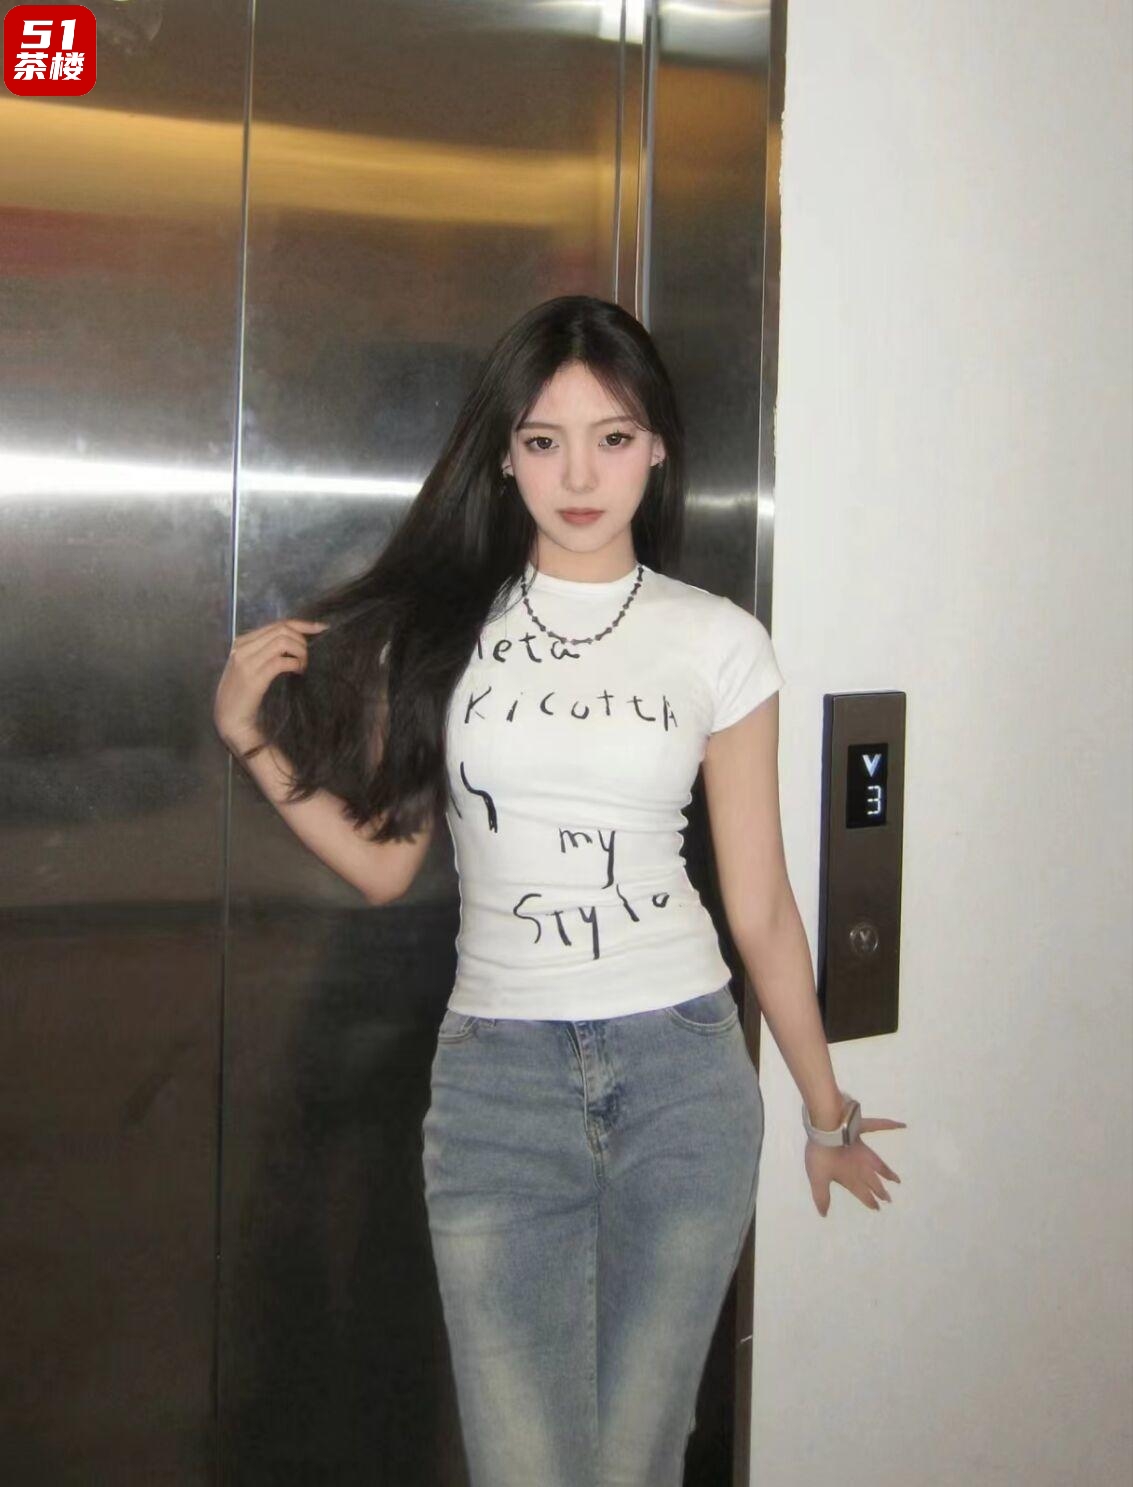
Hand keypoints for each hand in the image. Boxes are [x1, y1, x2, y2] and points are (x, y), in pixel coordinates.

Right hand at [213, 617, 328, 750]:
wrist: (229, 719)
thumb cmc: (243, 695)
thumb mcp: (251, 666)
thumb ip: (266, 651)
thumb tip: (295, 640)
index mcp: (242, 642)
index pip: (277, 624)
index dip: (302, 624)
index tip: (321, 628)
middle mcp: (242, 648)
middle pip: (282, 630)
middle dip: (302, 640)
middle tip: (307, 658)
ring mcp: (247, 662)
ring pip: (283, 641)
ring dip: (300, 652)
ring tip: (302, 666)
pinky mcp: (254, 678)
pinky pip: (281, 661)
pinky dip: (295, 664)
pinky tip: (298, 672)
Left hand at [805, 1113, 905, 1216]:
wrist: (825, 1130)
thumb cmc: (821, 1154)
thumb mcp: (818, 1178)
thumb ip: (822, 1196)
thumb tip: (824, 1214)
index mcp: (851, 1176)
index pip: (862, 1192)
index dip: (869, 1201)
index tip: (877, 1208)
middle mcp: (860, 1165)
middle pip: (872, 1181)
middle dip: (880, 1191)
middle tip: (888, 1199)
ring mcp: (863, 1148)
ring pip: (878, 1163)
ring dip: (887, 1172)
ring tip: (896, 1180)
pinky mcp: (862, 1130)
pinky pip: (880, 1126)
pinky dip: (891, 1125)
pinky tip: (902, 1125)